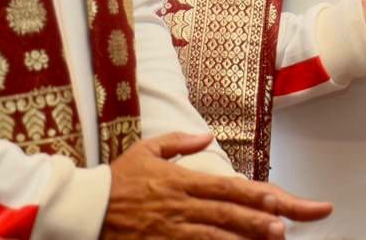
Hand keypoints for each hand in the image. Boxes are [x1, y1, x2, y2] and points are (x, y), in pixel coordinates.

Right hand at [102, 132, 332, 238]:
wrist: (85, 207)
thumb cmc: (117, 178)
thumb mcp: (148, 149)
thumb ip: (180, 141)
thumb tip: (208, 135)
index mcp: (181, 181)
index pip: (223, 187)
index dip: (250, 195)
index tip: (274, 199)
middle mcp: (180, 205)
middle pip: (224, 213)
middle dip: (254, 220)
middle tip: (281, 227)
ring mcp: (170, 229)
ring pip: (213, 236)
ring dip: (240, 239)